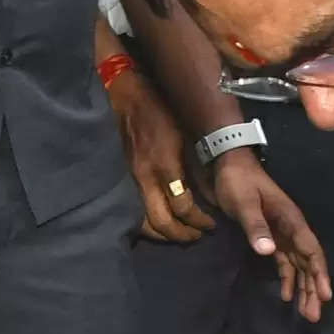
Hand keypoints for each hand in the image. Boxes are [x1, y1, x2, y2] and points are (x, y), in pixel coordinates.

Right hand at [110, 64, 210, 243]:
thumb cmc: (160, 111)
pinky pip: (133, 212)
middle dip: (182, 234)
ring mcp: (131, 181)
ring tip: (179, 234)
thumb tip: (208, 190)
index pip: (183, 206)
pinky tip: (158, 225)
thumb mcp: (184, 135)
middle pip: (163, 222)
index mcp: (165, 165)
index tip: (210, 223)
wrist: (126, 98)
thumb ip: (193, 164)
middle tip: (197, 235)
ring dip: (163, 235)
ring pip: (144, 223)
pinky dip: (147, 225)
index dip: (199, 220)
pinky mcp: (122, 180)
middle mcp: (146, 178)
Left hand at [209, 149, 331, 322]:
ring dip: (303, 288)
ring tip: (306, 314)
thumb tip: (268, 252)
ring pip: (299, 266)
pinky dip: (288, 278)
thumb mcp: (244, 203)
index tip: (325, 295)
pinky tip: (287, 296)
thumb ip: (255, 226)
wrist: (228, 164)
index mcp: (291, 221)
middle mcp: (292, 229)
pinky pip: (285, 262)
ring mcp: (283, 234)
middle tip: (314, 316)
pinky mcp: (271, 237)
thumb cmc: (238, 181)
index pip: (311, 251)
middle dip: (313, 289)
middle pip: (308, 263)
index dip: (319, 273)